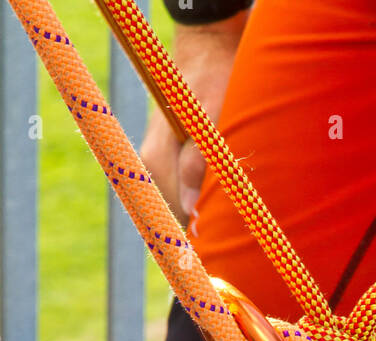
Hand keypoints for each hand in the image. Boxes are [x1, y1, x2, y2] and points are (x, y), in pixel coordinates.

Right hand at [139, 15, 247, 224]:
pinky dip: (196, 201)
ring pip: (176, 205)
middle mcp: (150, 164)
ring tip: (221, 225)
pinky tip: (212, 205)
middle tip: (225, 243)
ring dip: (198, 215)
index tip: (211, 252)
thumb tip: (190, 208)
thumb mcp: (209, 122)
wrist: (206, 52)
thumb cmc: (212, 83)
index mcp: (156, 160)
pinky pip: (179, 191)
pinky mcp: (166, 158)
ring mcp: (156, 161)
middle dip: (197, 228)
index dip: (192, 236)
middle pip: (173, 214)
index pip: (172, 214)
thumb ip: (197, 164)